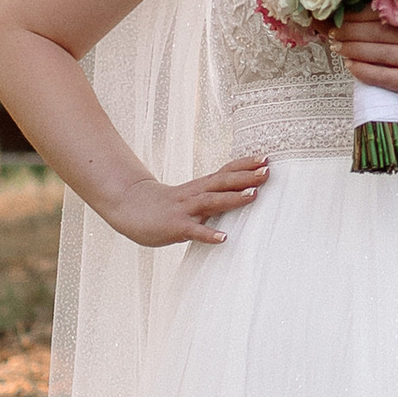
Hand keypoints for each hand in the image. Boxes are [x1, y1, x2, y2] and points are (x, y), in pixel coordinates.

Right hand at [101, 155, 269, 248]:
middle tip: (268, 171)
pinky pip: (194, 231)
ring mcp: (185, 210)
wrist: (129, 208)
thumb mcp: (191, 197)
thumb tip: (239, 195)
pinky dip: (209, 234)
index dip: (245, 165)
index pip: (225, 172)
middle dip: (246, 177)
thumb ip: (212, 196)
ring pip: (211, 201)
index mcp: (199, 186)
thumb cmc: (165, 205)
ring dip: (233, 198)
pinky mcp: (175, 227)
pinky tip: (224, 238)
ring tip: (254, 195)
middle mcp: (194, 194)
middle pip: (223, 182)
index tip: (266, 158)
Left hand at [333, 10, 397, 117]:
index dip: (357, 10)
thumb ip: (386, 21)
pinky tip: (352, 67)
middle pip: (383, 30)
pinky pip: (391, 77)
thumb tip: (341, 14)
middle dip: (352, 30)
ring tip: (337, 47)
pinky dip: (368, 72)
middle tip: (332, 31)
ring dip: (356, 49)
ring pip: (385, 53)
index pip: (386, 8)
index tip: (336, 12)